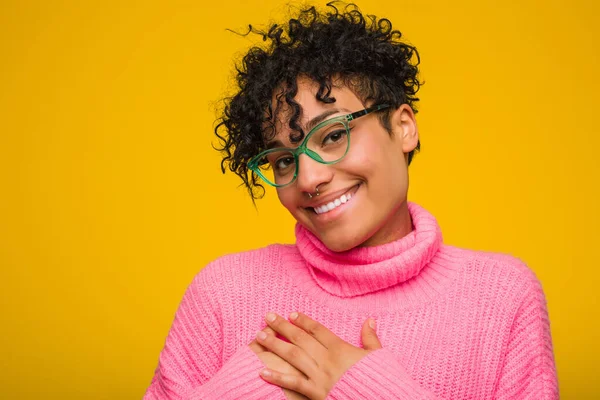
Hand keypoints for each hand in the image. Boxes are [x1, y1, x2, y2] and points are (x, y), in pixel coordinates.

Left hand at [254, 312, 381, 399]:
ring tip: (260, 336)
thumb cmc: (377, 379)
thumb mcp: (377, 357)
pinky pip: (293, 383)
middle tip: (267, 316)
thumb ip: (370, 338)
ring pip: (293, 356)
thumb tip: (370, 320)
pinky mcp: (316, 393)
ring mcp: (320, 376)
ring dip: (275, 345)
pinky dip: (277, 377)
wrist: (379, 398)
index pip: (317, 330)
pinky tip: (262, 371)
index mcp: (341, 348)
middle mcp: (327, 359)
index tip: (291, 314)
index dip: (303, 321)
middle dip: (282, 326)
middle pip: (301, 338)